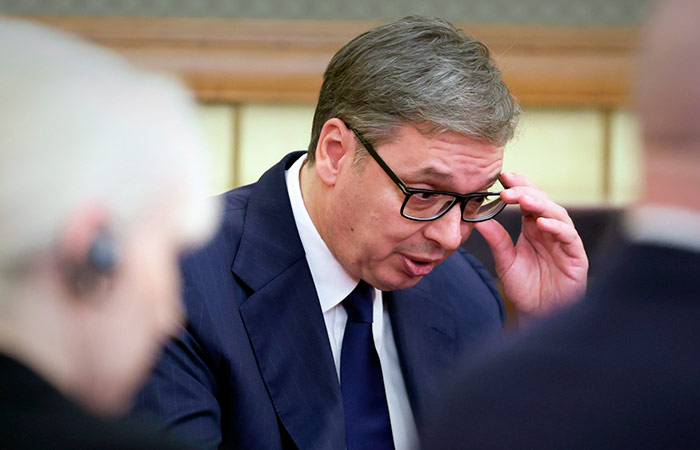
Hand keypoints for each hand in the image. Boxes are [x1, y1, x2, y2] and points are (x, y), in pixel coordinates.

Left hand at [474, 172, 588, 317]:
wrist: (538, 314)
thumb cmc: (525, 287)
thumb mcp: (505, 260)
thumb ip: (496, 240)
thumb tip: (478, 220)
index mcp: (533, 227)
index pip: (527, 200)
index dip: (518, 186)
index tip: (502, 177)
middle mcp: (550, 230)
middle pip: (542, 202)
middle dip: (526, 191)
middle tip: (508, 187)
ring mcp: (564, 241)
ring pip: (558, 214)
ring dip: (541, 204)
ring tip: (524, 199)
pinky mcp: (576, 256)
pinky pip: (569, 237)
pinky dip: (557, 227)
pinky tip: (542, 223)